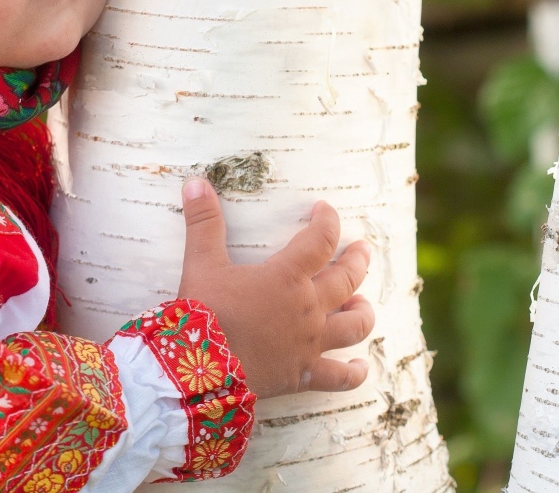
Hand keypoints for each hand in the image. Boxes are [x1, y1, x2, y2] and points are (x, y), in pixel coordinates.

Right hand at [175, 177, 374, 399]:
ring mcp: (310, 343)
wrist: (200, 370)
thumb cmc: (203, 312)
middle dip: (357, 261)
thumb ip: (203, 222)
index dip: (327, 221)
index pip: (320, 240)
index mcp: (287, 276)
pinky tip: (360, 367)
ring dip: (362, 312)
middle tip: (362, 249)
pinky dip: (354, 372)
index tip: (325, 210)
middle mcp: (307, 307)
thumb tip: (196, 181)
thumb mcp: (201, 262)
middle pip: (346, 280)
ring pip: (353, 326)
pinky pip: (340, 376)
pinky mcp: (303, 374)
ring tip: (362, 303)